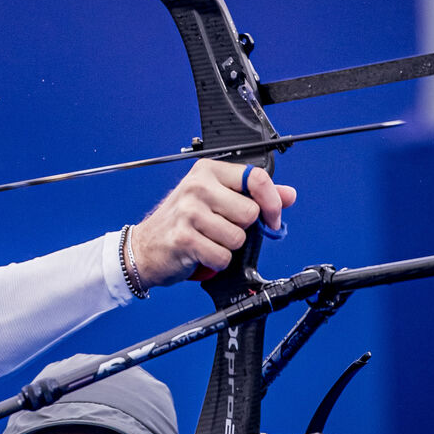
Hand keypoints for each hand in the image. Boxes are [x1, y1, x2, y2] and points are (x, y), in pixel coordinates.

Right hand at [128, 159, 296, 287]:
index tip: (272, 218)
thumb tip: (289, 194)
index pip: (256, 178)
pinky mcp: (184, 239)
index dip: (272, 202)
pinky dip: (217, 262)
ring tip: (208, 240)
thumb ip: (253, 195)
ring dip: (227, 247)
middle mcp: (197, 187)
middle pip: (250, 213)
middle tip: (221, 228)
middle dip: (242, 228)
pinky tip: (201, 253)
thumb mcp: (216, 199)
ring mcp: (189, 212)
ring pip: (238, 238)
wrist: (144, 247)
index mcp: (208, 171)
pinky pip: (223, 257)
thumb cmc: (181, 222)